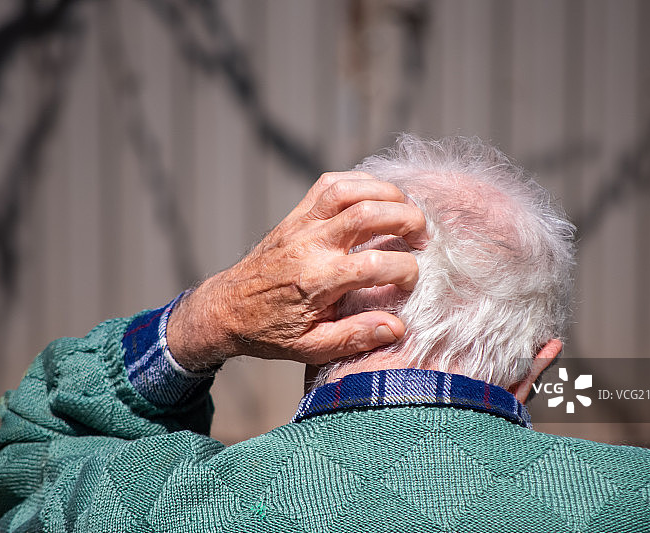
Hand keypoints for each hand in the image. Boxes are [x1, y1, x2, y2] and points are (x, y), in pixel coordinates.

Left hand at [167, 171, 425, 370]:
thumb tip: (396, 327)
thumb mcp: (310, 348)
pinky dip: (358, 182)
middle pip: (367, 214)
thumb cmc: (269, 331)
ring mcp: (301, 225)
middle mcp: (310, 246)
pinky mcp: (295, 216)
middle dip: (407, 219)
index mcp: (316, 281)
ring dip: (386, 193)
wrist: (226, 309)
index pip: (373, 264)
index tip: (411, 280)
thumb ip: (354, 337)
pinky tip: (376, 196)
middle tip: (423, 237)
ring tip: (406, 210)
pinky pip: (328, 184)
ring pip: (349, 190)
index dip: (404, 270)